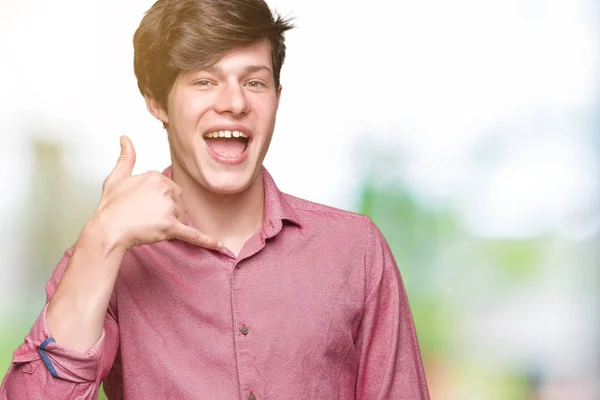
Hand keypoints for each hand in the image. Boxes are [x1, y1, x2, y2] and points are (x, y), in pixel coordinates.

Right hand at [93, 135, 221, 250]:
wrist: (108, 229)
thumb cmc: (111, 207)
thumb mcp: (117, 177)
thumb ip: (126, 157)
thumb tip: (125, 138)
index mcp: (156, 177)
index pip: (170, 189)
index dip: (160, 201)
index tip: (145, 206)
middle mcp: (165, 189)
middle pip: (179, 202)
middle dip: (169, 212)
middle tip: (147, 218)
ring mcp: (169, 208)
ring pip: (182, 217)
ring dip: (172, 224)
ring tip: (151, 226)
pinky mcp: (171, 227)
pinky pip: (193, 234)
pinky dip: (206, 241)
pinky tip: (219, 246)